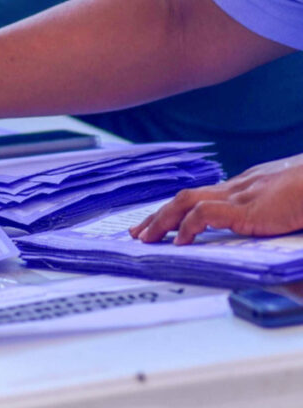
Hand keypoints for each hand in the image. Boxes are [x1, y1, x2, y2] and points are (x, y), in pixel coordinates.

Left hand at [129, 154, 302, 244]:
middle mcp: (238, 186)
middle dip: (159, 215)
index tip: (161, 222)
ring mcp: (241, 195)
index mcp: (247, 185)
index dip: (178, 209)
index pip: (202, 195)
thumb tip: (270, 224)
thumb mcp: (289, 204)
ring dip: (162, 220)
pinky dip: (188, 227)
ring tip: (146, 239)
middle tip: (139, 232)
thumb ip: (271, 213)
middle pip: (186, 197)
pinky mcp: (248, 208)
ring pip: (186, 202)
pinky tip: (179, 242)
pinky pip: (206, 214)